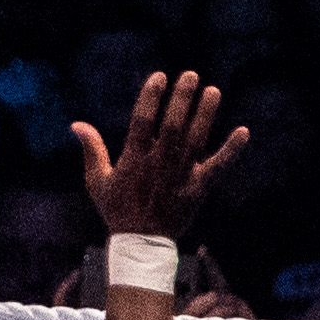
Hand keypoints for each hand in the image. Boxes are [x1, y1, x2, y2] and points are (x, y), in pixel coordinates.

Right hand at [68, 70, 245, 239]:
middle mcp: (159, 163)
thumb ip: (92, 150)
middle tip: (191, 76)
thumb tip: (76, 124)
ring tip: (213, 92)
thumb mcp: (97, 181)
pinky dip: (231, 150)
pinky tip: (243, 132)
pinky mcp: (198, 187)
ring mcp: (180, 175)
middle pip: (172, 124)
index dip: (151, 96)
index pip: (142, 120)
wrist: (140, 243)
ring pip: (195, 139)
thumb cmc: (117, 210)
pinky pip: (218, 166)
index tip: (159, 77)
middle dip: (182, 98)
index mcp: (134, 159)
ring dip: (205, 114)